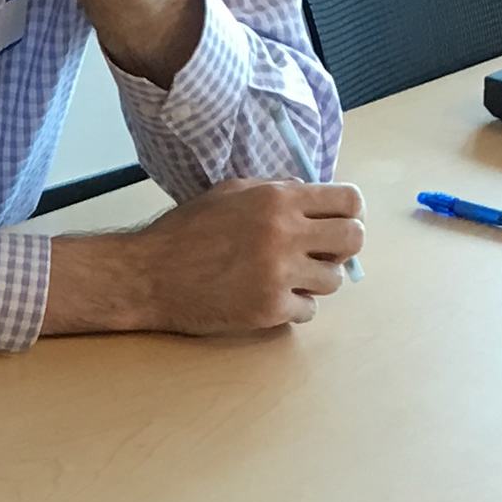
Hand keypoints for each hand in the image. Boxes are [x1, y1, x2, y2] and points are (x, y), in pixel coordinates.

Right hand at [127, 180, 366, 334]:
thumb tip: (311, 196)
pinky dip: (294, 307)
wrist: (148, 276)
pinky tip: (271, 298)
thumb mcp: (231, 192)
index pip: (349, 201)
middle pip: (353, 239)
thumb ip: (275, 190)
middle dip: (341, 248)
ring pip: (334, 280)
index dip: (349, 213)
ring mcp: (279, 274)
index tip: (336, 224)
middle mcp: (285, 234)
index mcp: (278, 199)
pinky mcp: (269, 309)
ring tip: (289, 278)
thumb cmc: (184, 231)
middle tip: (319, 254)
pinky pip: (309, 310)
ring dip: (316, 280)